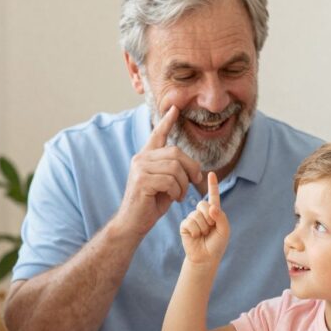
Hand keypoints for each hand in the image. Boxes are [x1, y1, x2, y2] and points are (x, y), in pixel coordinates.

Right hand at [116, 105, 202, 235]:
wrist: (133, 222)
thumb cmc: (150, 205)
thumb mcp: (166, 185)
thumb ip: (175, 172)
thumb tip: (197, 168)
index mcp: (146, 157)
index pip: (158, 134)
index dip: (167, 121)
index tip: (175, 108)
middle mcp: (141, 158)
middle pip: (176, 153)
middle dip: (191, 168)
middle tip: (195, 183)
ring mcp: (140, 168)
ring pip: (175, 168)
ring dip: (184, 184)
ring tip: (179, 195)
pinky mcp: (142, 180)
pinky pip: (170, 181)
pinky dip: (177, 191)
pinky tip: (173, 199)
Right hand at [179, 172, 228, 266]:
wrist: (205, 258)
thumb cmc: (216, 244)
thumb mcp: (224, 230)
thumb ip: (221, 216)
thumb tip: (211, 208)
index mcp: (213, 212)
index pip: (213, 196)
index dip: (212, 185)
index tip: (211, 174)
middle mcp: (202, 213)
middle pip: (204, 204)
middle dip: (209, 218)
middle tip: (210, 229)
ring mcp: (192, 218)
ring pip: (197, 216)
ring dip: (203, 228)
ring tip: (203, 235)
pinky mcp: (184, 225)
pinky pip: (190, 223)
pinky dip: (195, 231)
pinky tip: (195, 237)